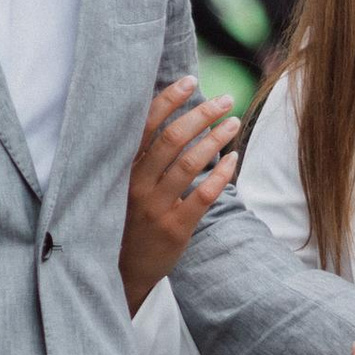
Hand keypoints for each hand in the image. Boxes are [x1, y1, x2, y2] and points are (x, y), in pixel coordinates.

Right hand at [121, 78, 239, 311]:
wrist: (121, 272)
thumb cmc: (127, 220)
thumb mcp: (124, 186)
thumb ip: (142, 157)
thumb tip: (171, 118)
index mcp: (123, 169)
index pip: (145, 125)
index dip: (169, 100)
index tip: (191, 81)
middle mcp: (136, 184)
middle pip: (172, 138)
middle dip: (201, 114)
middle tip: (225, 100)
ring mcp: (155, 206)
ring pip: (189, 163)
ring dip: (215, 138)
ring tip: (233, 123)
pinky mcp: (175, 227)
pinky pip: (203, 195)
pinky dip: (221, 174)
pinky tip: (233, 159)